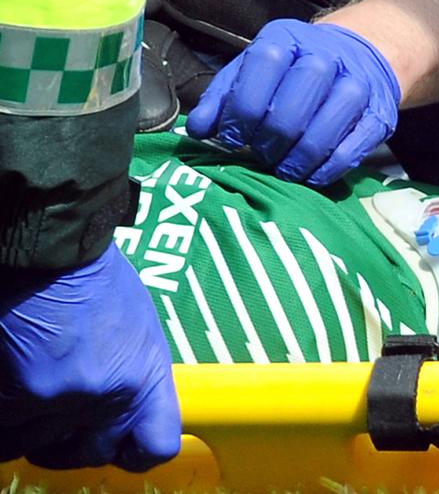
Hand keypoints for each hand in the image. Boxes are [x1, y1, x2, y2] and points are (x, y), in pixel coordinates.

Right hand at [0, 244, 180, 470]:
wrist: (52, 252)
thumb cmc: (93, 278)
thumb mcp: (135, 329)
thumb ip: (128, 373)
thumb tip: (114, 403)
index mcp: (147, 377)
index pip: (156, 446)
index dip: (133, 451)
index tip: (117, 445)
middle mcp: (110, 397)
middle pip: (89, 453)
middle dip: (69, 444)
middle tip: (53, 417)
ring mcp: (63, 400)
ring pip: (34, 444)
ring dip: (26, 425)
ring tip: (25, 383)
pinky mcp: (19, 396)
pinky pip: (5, 427)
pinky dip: (3, 410)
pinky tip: (7, 377)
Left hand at [186, 19, 399, 185]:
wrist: (358, 58)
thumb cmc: (294, 71)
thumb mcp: (254, 70)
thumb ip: (224, 97)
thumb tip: (198, 131)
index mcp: (287, 40)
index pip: (262, 68)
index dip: (242, 110)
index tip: (232, 138)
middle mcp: (326, 57)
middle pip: (295, 104)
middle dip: (271, 139)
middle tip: (261, 156)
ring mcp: (358, 86)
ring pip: (326, 128)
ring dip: (299, 158)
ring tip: (283, 170)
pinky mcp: (379, 115)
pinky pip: (353, 148)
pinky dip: (328, 169)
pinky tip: (311, 175)